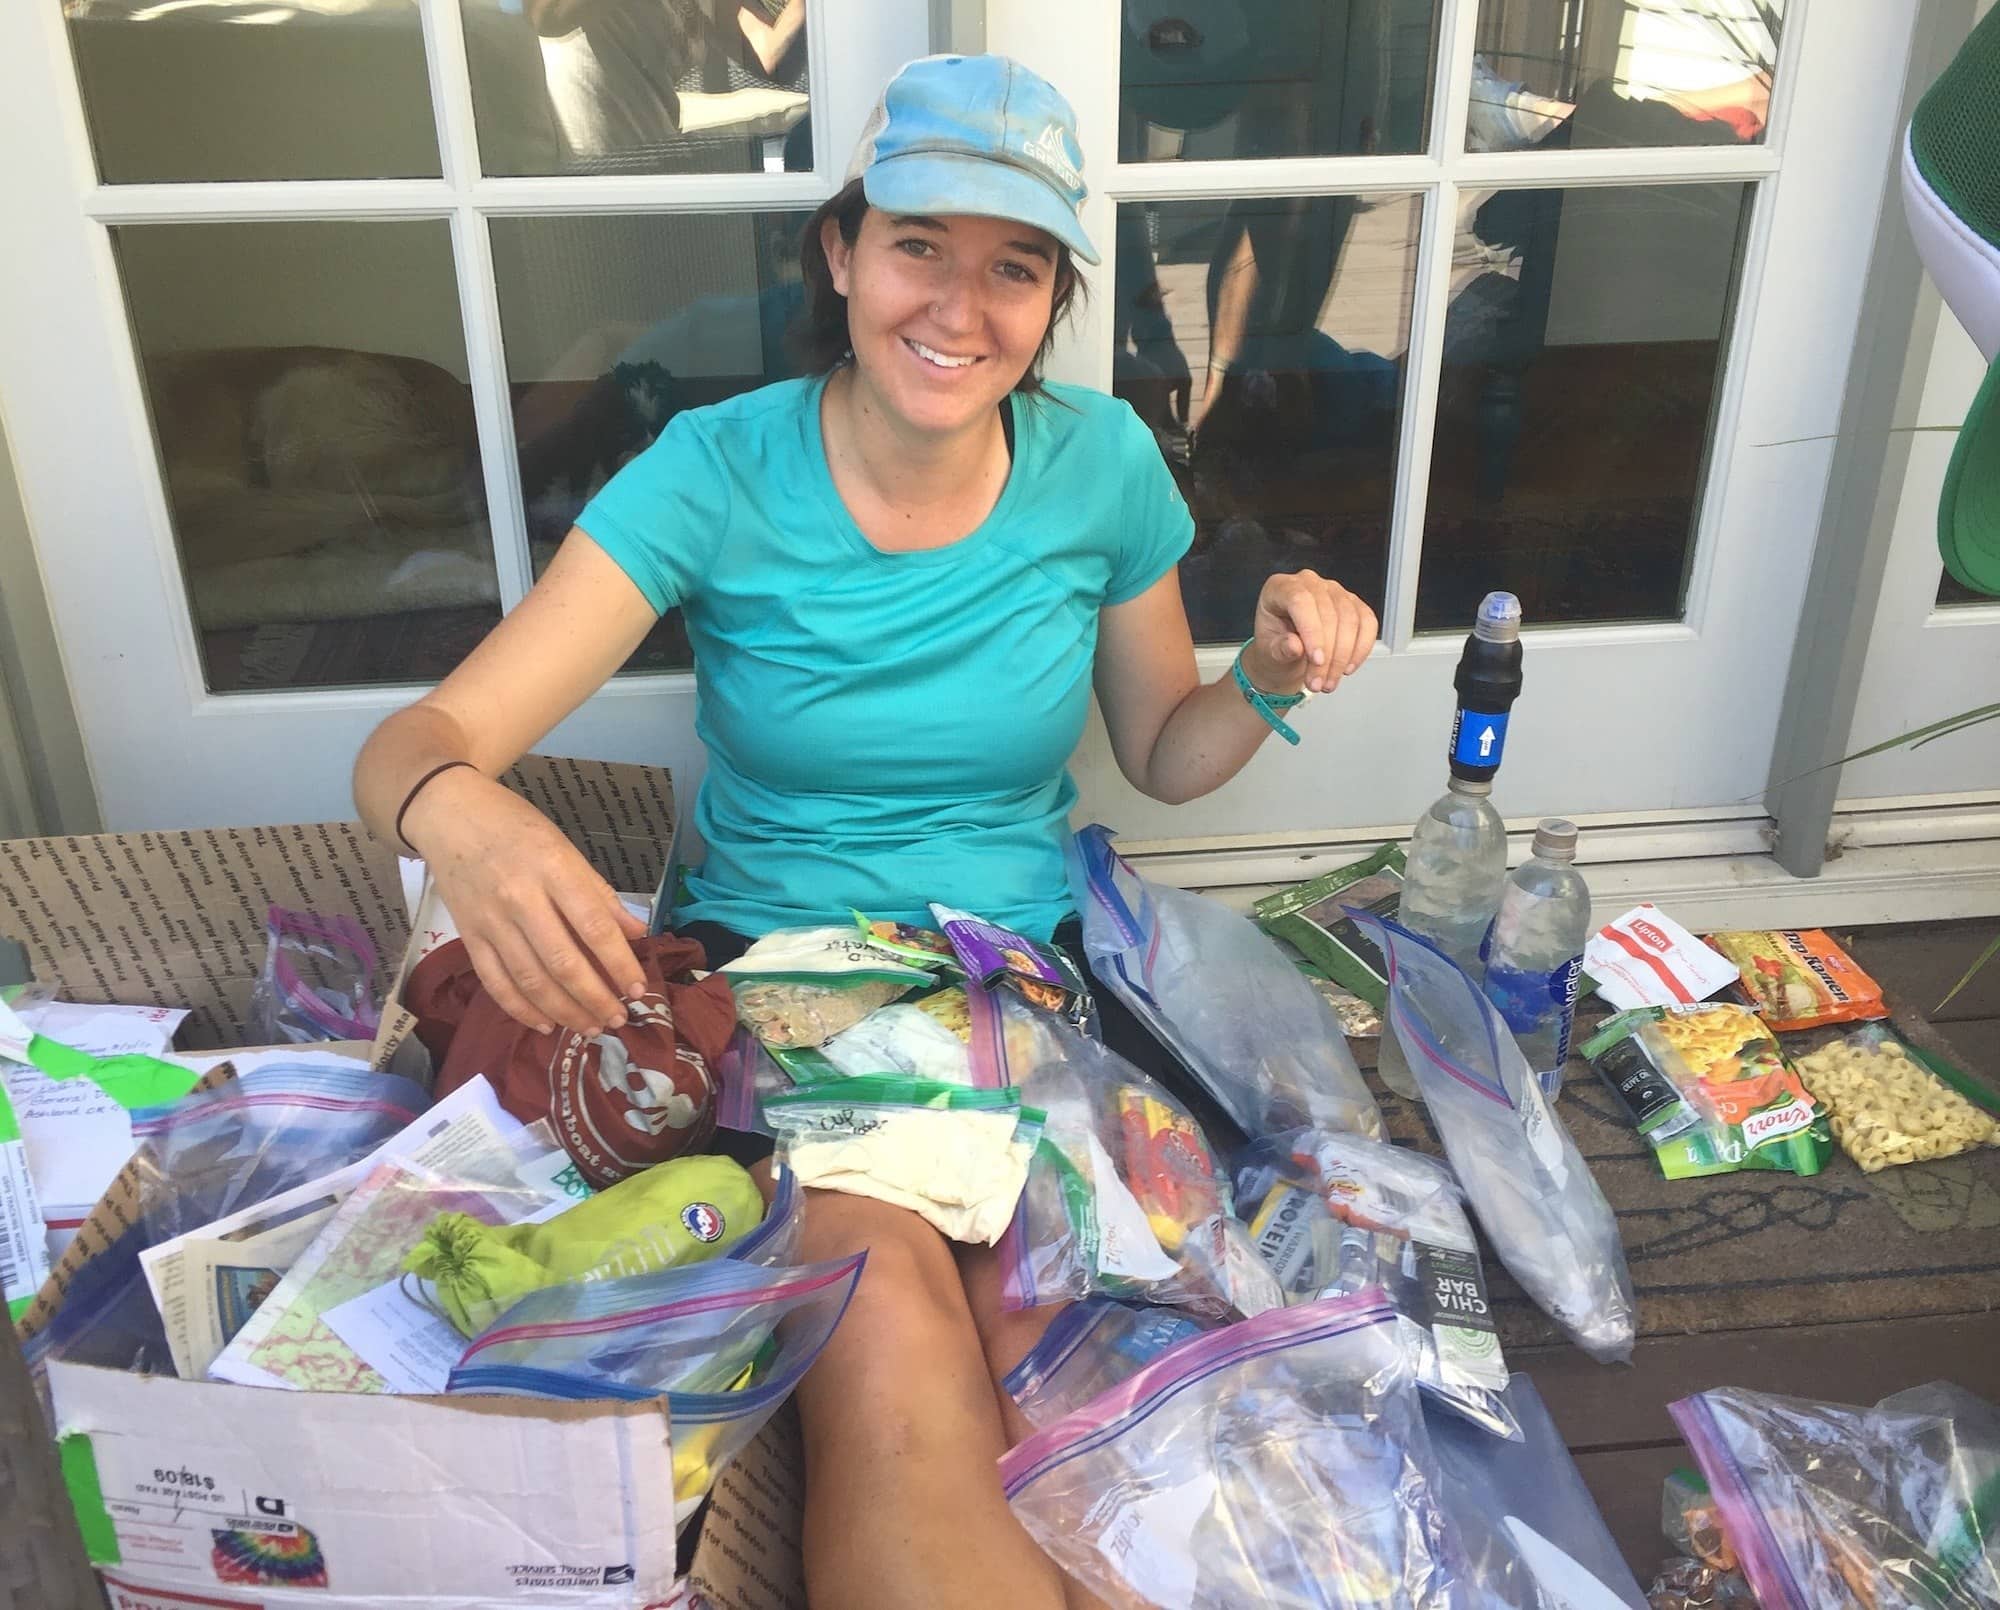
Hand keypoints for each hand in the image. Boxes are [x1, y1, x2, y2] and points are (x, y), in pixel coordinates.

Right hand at [402, 768, 649, 1035]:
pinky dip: (522, 1009)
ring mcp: (490, 920)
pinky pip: (495, 982)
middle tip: (618, 1019)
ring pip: (530, 980)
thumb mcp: (566, 848)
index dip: (619, 964)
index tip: (638, 989)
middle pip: (562, 962)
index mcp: (554, 870)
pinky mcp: (467, 936)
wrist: (450, 815)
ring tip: (590, 1027)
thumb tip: (637, 933)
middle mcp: (520, 898)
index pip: (594, 927)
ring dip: (564, 1011)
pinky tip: (546, 1024)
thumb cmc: (516, 827)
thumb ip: (600, 894)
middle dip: (595, 998)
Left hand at [1245, 569, 1377, 695]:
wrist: (1288, 653)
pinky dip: (1361, 649)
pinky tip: (1348, 667)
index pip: (1301, 601)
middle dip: (1327, 656)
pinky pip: (1367, 623)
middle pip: (1328, 614)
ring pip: (1350, 620)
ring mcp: (1334, 591)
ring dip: (1343, 657)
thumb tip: (1294, 646)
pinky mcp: (1354, 604)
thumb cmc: (1275, 646)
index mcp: (1280, 588)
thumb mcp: (1268, 652)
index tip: (1317, 660)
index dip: (1312, 632)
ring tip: (1329, 682)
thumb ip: (1279, 649)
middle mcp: (1309, 583)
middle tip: (1318, 683)